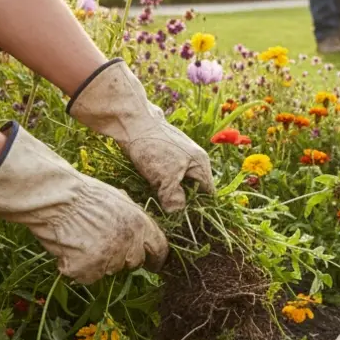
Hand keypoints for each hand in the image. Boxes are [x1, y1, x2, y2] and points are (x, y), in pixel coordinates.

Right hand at [0, 124, 167, 283]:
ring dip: (97, 262)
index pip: (159, 249)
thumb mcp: (120, 201)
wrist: (56, 197)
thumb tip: (140, 235)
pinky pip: (88, 277)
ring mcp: (110, 257)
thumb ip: (134, 220)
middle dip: (120, 258)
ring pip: (109, 270)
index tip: (152, 265)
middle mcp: (130, 243)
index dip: (155, 258)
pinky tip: (70, 251)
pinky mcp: (89, 269)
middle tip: (100, 244)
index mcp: (141, 224)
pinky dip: (78, 269)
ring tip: (81, 241)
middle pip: (133, 263)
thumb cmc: (83, 196)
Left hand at [68, 59, 214, 212]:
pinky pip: (168, 171)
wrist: (131, 122)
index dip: (199, 206)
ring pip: (179, 179)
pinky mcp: (165, 151)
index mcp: (200, 164)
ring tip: (158, 198)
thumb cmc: (153, 149)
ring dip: (170, 189)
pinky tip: (150, 184)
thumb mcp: (165, 178)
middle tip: (168, 210)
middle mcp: (194, 158)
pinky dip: (161, 180)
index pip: (208, 191)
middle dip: (183, 198)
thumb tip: (178, 213)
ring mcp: (180, 153)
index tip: (186, 218)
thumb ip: (174, 198)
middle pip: (194, 185)